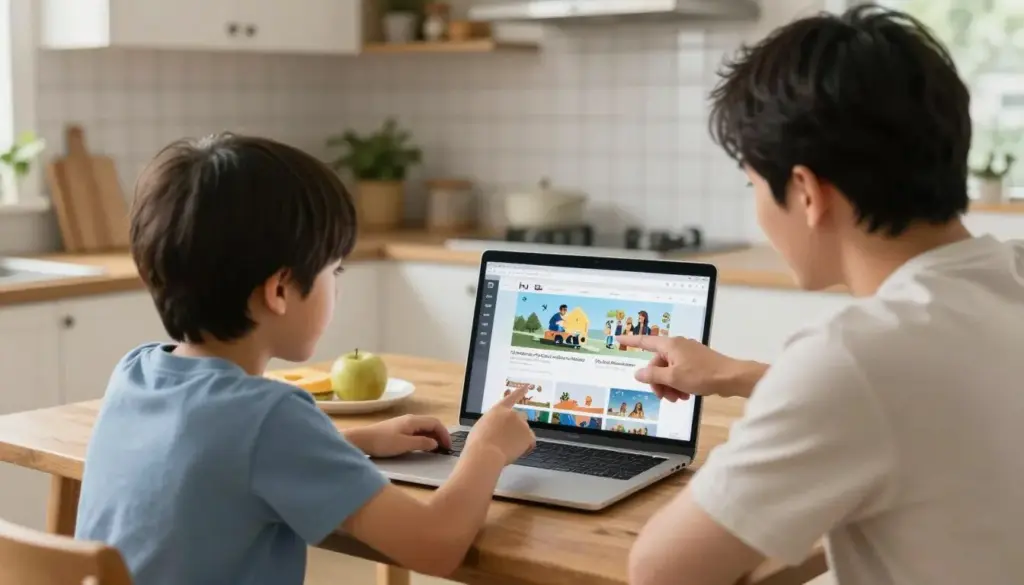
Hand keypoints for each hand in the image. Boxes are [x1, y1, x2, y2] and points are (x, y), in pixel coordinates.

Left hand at [347, 415, 450, 457]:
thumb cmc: (382, 442)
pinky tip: (422, 446)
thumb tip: (435, 443)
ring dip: (432, 436)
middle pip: (431, 424)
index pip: (436, 423)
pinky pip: (416, 431)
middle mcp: (410, 419)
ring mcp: (403, 424)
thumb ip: (422, 443)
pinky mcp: (397, 429)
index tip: (448, 447)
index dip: (445, 434)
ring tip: (436, 449)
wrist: (361, 440)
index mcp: (413, 421)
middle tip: (445, 449)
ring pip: (424, 428)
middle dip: (440, 435)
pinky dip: (424, 437)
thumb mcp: (404, 444)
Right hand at [466, 386, 535, 464]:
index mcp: (498, 410)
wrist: (486, 453)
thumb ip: (493, 423)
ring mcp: (522, 424)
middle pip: (519, 420)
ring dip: (518, 440)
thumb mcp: (482, 426)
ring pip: (524, 433)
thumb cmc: (478, 443)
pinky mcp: (529, 435)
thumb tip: (498, 430)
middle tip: (506, 442)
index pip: (511, 398)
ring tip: (506, 450)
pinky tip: (514, 452)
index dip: (520, 392)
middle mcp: (512, 414)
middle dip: (516, 430)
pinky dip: (525, 449)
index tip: (528, 386)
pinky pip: (530, 443)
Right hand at [615, 335, 766, 399]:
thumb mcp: (673, 378)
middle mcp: (677, 346)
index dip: (630, 341)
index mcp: (670, 345)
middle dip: (658, 381)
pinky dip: (679, 384)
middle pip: (657, 363)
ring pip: (669, 370)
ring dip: (669, 386)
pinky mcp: (696, 362)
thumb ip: (653, 375)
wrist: (731, 377)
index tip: (618, 340)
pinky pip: (680, 372)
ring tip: (677, 399)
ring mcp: (688, 354)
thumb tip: (637, 373)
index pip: (644, 341)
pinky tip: (685, 395)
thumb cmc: (702, 375)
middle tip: (664, 397)